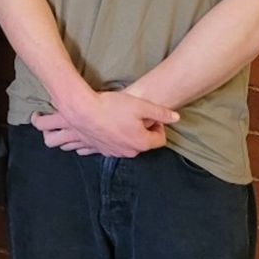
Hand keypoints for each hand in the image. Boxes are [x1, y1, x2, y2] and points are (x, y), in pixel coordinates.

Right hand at [43, 89, 177, 157]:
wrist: (82, 111)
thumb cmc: (111, 107)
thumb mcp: (141, 105)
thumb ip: (161, 113)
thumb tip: (176, 118)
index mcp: (141, 142)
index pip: (160, 140)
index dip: (159, 126)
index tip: (151, 116)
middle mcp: (129, 152)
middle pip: (144, 143)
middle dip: (143, 131)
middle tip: (136, 116)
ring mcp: (113, 152)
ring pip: (128, 145)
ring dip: (128, 135)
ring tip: (120, 119)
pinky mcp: (100, 149)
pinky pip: (113, 146)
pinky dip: (114, 138)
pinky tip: (109, 126)